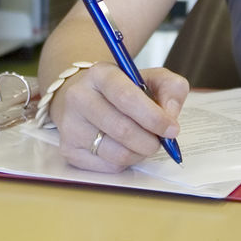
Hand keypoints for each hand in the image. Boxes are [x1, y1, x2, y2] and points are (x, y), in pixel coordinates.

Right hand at [51, 64, 188, 172]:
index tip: (172, 129)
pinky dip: (126, 162)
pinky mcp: (68, 149)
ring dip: (140, 153)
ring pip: (117, 153)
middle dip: (150, 141)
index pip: (126, 97)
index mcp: (100, 74)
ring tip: (143, 143)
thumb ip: (170, 89)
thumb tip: (170, 116)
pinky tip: (125, 148)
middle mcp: (79, 97)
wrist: (82, 98)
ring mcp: (70, 125)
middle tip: (161, 141)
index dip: (153, 117)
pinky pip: (108, 166)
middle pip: (122, 129)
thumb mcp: (149, 78)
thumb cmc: (121, 90)